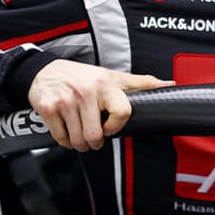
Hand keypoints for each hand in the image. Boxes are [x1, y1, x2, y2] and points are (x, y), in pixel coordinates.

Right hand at [28, 59, 174, 150]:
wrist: (44, 70)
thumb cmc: (83, 76)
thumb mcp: (113, 76)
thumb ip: (141, 83)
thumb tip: (170, 85)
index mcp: (105, 84)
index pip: (122, 113)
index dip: (117, 126)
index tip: (110, 127)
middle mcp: (85, 92)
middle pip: (96, 135)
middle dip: (95, 142)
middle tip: (94, 136)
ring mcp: (65, 101)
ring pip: (79, 140)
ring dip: (81, 143)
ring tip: (81, 133)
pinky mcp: (48, 108)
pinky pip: (61, 138)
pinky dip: (65, 140)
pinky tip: (68, 130)